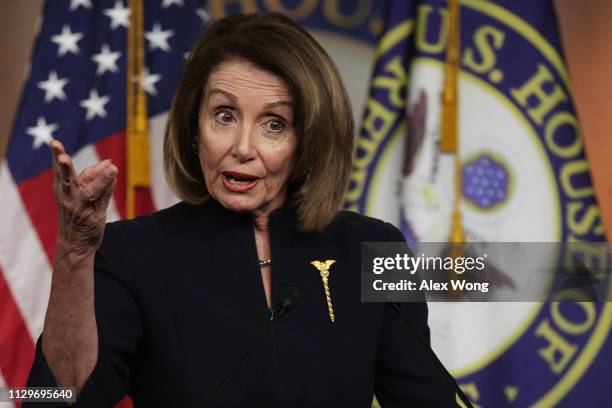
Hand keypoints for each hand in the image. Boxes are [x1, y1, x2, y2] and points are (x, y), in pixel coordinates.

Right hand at [51, 139, 117, 257]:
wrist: (76, 243)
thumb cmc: (77, 213)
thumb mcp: (78, 193)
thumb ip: (92, 177)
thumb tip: (108, 163)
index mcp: (61, 188)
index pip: (59, 169)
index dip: (56, 155)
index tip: (55, 142)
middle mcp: (68, 197)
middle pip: (66, 179)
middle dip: (64, 167)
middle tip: (62, 157)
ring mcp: (80, 207)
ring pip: (89, 189)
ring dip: (100, 178)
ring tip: (111, 168)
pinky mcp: (93, 215)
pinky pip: (103, 198)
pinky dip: (108, 185)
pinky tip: (113, 174)